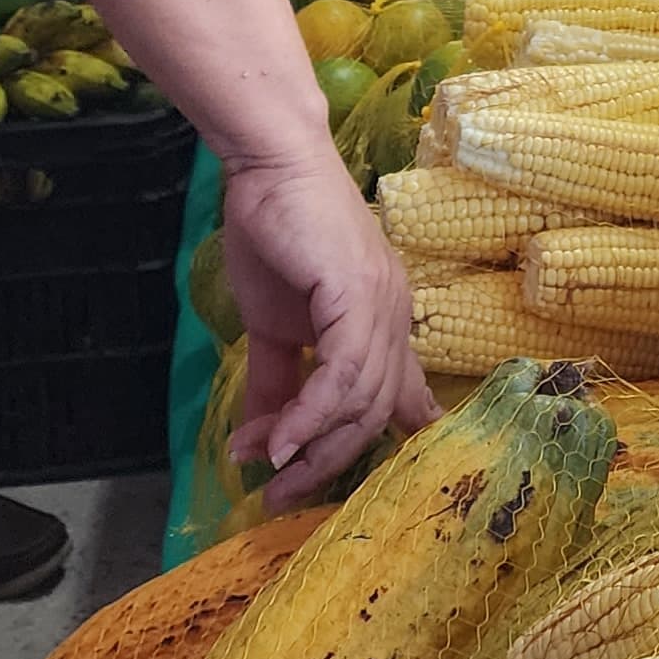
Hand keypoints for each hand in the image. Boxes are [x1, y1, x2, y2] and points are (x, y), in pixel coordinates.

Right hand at [220, 147, 434, 503]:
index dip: (385, 441)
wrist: (269, 165)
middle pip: (377, 413)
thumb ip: (276, 380)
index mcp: (384, 320)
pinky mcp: (359, 295)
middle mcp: (396, 316)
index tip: (354, 480)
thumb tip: (259, 440)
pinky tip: (279, 441)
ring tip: (271, 472)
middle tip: (281, 493)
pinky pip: (342, 375)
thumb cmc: (276, 230)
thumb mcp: (273, 323)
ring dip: (313, 447)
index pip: (399, 394)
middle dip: (328, 462)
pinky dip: (310, 415)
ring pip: (362, 401)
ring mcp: (383, 305)